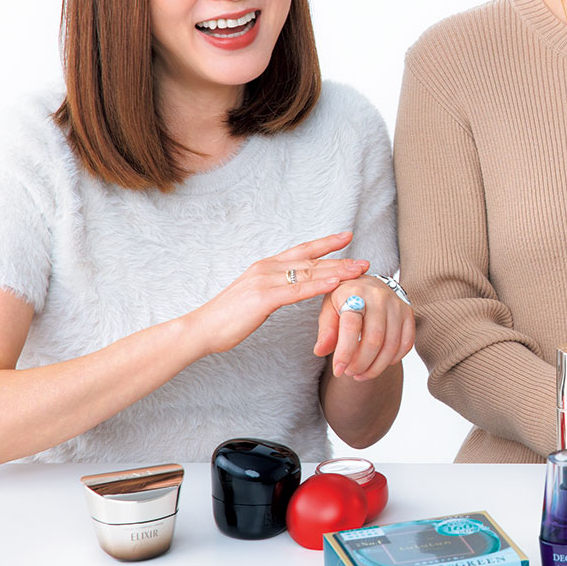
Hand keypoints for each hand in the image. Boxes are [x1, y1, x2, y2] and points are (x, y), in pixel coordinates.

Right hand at [190, 233, 368, 355]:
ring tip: (359, 271)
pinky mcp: (263, 298)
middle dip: (340, 260)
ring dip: (337, 271)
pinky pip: (296, 291)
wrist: (201, 328)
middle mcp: (267, 267)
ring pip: (308, 274)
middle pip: (311, 261)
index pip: (302, 250)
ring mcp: (264, 281)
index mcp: (266, 266)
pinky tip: (335, 284)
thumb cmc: (228, 317)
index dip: (325, 243)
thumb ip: (274, 288)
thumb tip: (290, 288)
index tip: (347, 237)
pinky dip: (318, 286)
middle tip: (365, 260)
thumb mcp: (255, 296)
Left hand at [316, 274, 414, 380]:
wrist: (368, 285)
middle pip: (374, 339)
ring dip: (376, 367)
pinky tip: (379, 363)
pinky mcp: (408, 313)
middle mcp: (379, 296)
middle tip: (350, 372)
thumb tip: (320, 351)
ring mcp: (396, 305)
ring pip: (391, 345)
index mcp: (354, 292)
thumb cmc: (345, 299)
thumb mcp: (328, 308)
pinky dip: (393, 359)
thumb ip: (325, 330)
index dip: (345, 352)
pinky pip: (406, 343)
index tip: (338, 370)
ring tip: (361, 374)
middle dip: (361, 363)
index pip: (351, 326)